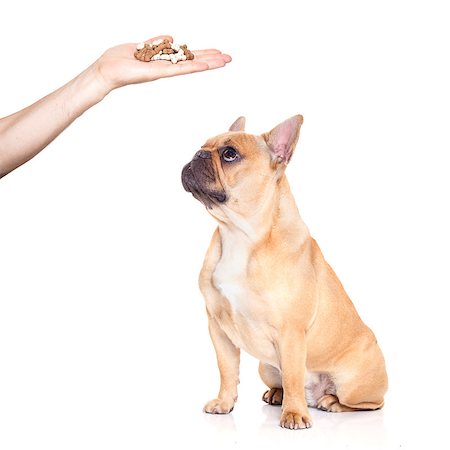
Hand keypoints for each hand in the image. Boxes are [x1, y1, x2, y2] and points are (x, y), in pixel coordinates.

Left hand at [93, 35, 231, 92]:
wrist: (106, 71)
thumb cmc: (118, 60)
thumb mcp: (141, 46)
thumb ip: (157, 43)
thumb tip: (171, 37)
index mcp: (163, 60)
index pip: (186, 56)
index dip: (202, 54)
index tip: (216, 53)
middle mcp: (166, 67)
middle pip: (193, 61)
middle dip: (211, 60)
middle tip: (229, 58)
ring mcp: (163, 71)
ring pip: (190, 66)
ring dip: (208, 63)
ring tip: (224, 61)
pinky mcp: (158, 73)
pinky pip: (178, 69)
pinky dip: (192, 67)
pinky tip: (205, 65)